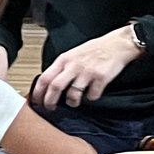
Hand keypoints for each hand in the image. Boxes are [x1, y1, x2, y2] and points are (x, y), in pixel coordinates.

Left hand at [29, 27, 143, 109]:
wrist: (117, 45)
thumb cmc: (95, 50)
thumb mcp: (73, 54)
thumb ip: (61, 67)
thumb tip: (49, 84)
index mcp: (64, 59)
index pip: (45, 77)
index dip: (38, 92)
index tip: (36, 101)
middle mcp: (74, 66)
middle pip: (55, 87)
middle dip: (50, 101)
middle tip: (50, 108)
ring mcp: (87, 72)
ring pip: (73, 95)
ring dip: (72, 102)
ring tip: (73, 102)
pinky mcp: (101, 79)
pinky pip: (92, 96)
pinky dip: (91, 98)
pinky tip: (92, 94)